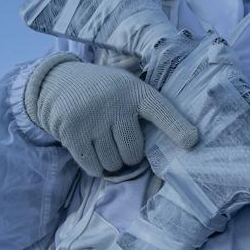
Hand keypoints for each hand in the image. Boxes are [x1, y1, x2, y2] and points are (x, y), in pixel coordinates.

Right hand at [24, 53, 197, 176]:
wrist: (57, 81)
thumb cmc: (103, 89)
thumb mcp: (126, 82)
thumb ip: (148, 100)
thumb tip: (182, 128)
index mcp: (135, 91)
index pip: (160, 110)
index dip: (177, 127)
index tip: (191, 142)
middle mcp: (115, 104)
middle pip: (133, 152)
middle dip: (129, 155)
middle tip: (120, 141)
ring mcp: (93, 119)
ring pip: (113, 163)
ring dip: (111, 162)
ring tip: (104, 143)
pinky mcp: (72, 133)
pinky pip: (93, 167)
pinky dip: (95, 167)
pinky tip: (92, 150)